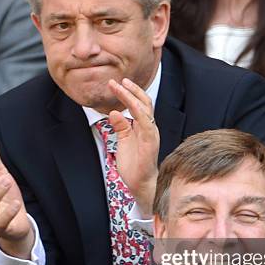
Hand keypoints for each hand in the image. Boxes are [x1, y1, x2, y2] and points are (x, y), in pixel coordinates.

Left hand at [108, 78, 158, 217]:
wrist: (141, 184)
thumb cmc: (134, 165)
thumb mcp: (123, 141)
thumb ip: (120, 126)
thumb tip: (113, 112)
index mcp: (143, 127)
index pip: (138, 104)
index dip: (129, 93)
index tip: (116, 84)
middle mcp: (149, 127)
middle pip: (144, 102)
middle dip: (131, 89)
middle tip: (118, 80)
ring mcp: (151, 133)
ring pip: (145, 108)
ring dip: (132, 96)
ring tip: (120, 86)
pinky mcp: (150, 142)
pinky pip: (146, 123)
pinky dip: (137, 112)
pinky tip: (127, 105)